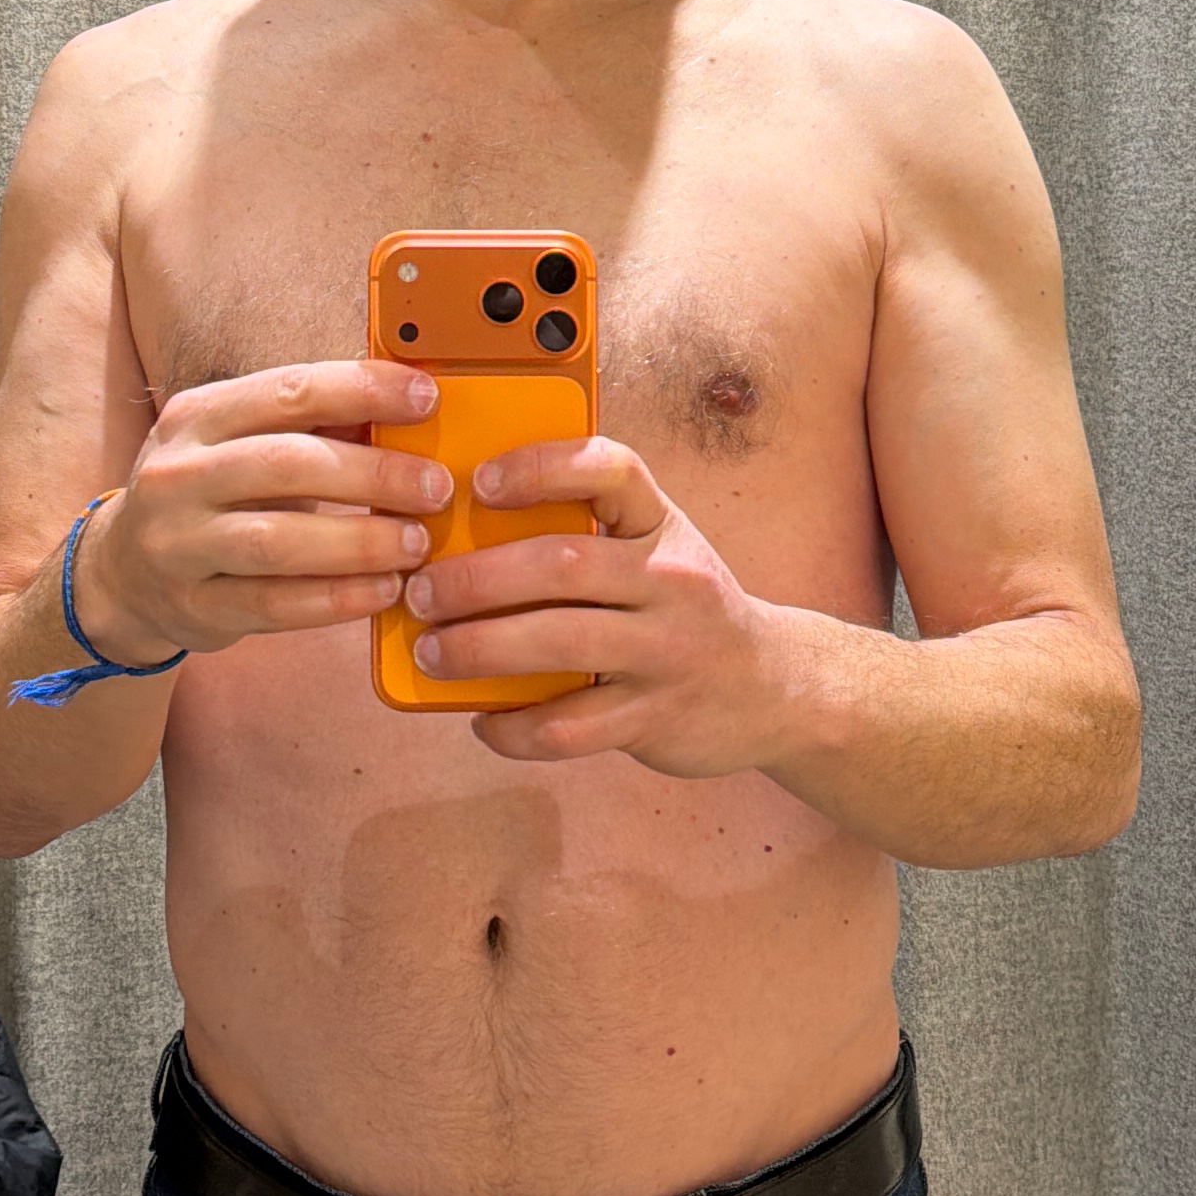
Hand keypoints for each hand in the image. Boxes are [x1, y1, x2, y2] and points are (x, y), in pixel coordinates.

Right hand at [74, 360, 452, 661]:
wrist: (123, 571)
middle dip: (374, 475)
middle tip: (436, 487)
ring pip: (278, 541)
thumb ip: (313, 424)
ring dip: (360, 542)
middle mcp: (178, 475)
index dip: (363, 390)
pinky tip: (384, 590)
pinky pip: (274, 604)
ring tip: (417, 543)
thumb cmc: (210, 493)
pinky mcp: (192, 607)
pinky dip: (337, 598)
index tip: (425, 399)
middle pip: (287, 464)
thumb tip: (407, 405)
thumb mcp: (242, 442)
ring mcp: (178, 545)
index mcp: (197, 416)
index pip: (288, 391)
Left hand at [402, 435, 790, 773]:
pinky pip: (570, 727)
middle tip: (420, 592)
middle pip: (563, 565)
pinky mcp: (657, 717)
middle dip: (476, 578)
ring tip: (431, 653)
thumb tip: (460, 540)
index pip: (610, 470)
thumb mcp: (654, 552)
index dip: (540, 467)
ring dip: (480, 648)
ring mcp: (667, 652)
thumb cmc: (683, 609)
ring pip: (561, 643)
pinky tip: (483, 720)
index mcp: (661, 525)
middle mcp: (671, 581)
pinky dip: (514, 728)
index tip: (478, 483)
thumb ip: (584, 537)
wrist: (775, 686)